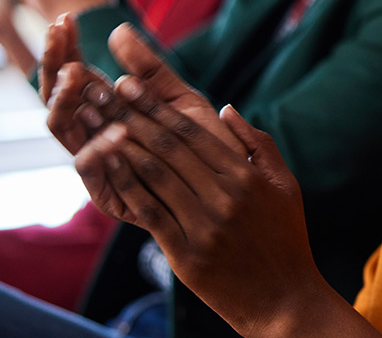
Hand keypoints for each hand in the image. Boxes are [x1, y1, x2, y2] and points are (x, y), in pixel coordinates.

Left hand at [70, 26, 336, 336]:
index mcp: (247, 176)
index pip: (194, 132)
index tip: (131, 83)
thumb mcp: (285, 185)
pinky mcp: (186, 253)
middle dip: (132, 115)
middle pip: (169, 147)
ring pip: (154, 175)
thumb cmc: (286, 238)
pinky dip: (126, 187)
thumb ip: (257, 144)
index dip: (157, 106)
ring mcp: (204, 225)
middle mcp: (224, 196)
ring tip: (95, 124)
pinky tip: (107, 169)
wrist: (284, 299)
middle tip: (102, 91)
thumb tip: (226, 108)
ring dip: (120, 146)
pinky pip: (149, 212)